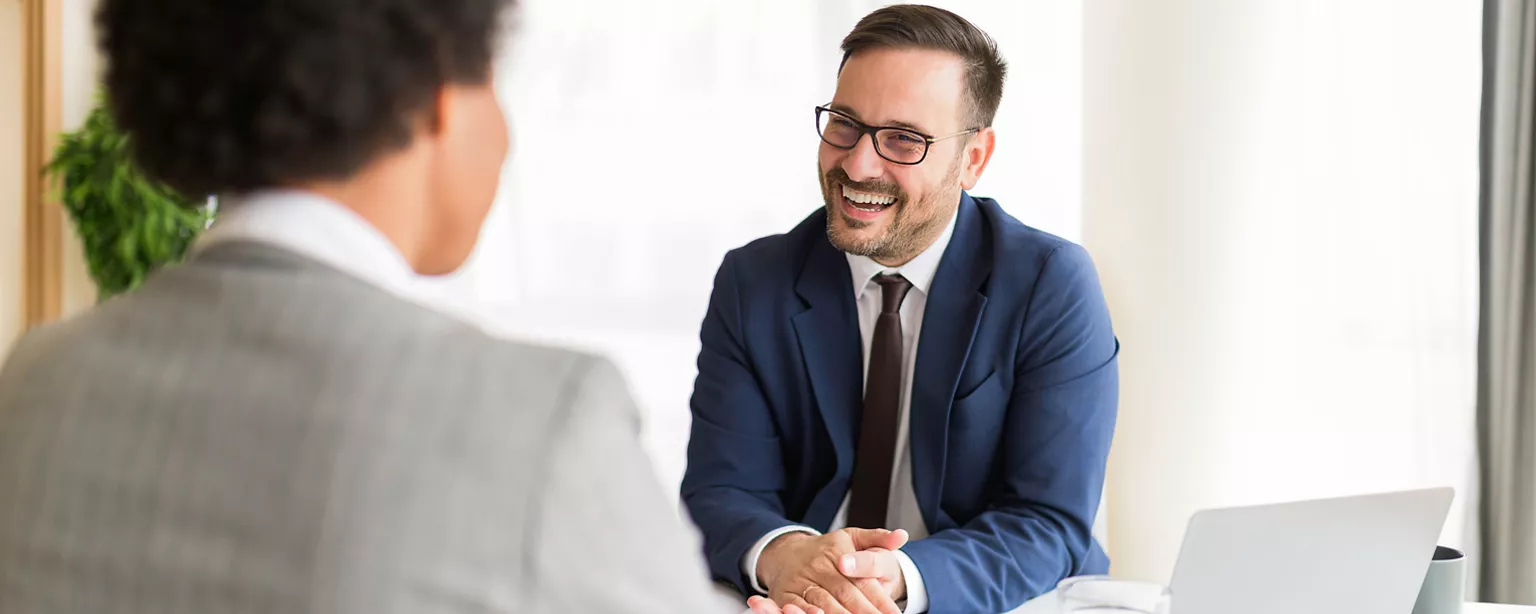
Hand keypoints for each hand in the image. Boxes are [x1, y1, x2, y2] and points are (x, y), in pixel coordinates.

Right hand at [757, 528, 909, 613]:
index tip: (894, 613)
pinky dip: (809, 613)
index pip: (864, 580)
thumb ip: (877, 538)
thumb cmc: (826, 549)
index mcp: (837, 552)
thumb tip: (901, 536)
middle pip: (846, 594)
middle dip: (866, 612)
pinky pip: (798, 607)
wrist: (786, 552)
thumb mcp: (852, 538)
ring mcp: (801, 580)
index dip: (881, 600)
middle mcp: (819, 566)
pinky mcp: (785, 594)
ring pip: (824, 602)